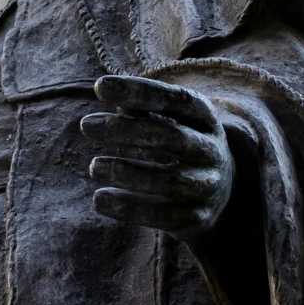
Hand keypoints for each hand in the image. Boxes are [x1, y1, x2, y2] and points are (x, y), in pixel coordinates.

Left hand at [81, 75, 236, 237]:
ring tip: (94, 166)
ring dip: (126, 172)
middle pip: (172, 137)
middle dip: (127, 130)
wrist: (217, 189)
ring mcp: (208, 185)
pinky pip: (162, 216)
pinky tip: (100, 199)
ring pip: (169, 180)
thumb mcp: (167, 117)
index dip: (140, 91)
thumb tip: (106, 90)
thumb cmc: (177, 140)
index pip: (176, 99)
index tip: (100, 87)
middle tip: (85, 125)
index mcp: (206, 117)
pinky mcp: (197, 218)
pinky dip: (129, 207)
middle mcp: (212, 150)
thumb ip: (140, 105)